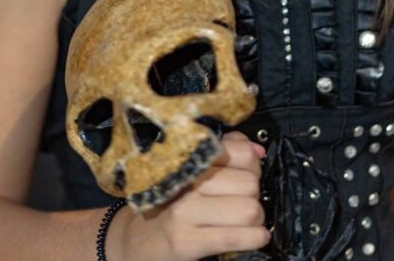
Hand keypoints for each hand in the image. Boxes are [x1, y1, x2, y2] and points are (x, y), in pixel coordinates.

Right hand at [113, 131, 269, 260]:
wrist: (134, 240)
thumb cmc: (167, 202)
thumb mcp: (190, 171)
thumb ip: (225, 152)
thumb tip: (258, 151)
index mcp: (190, 157)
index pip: (241, 152)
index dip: (253, 166)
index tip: (246, 175)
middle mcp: (187, 179)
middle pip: (249, 182)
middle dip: (254, 195)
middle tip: (242, 201)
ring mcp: (185, 211)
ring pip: (248, 209)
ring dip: (256, 219)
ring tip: (246, 221)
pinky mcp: (187, 241)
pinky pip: (238, 237)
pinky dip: (255, 238)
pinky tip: (252, 237)